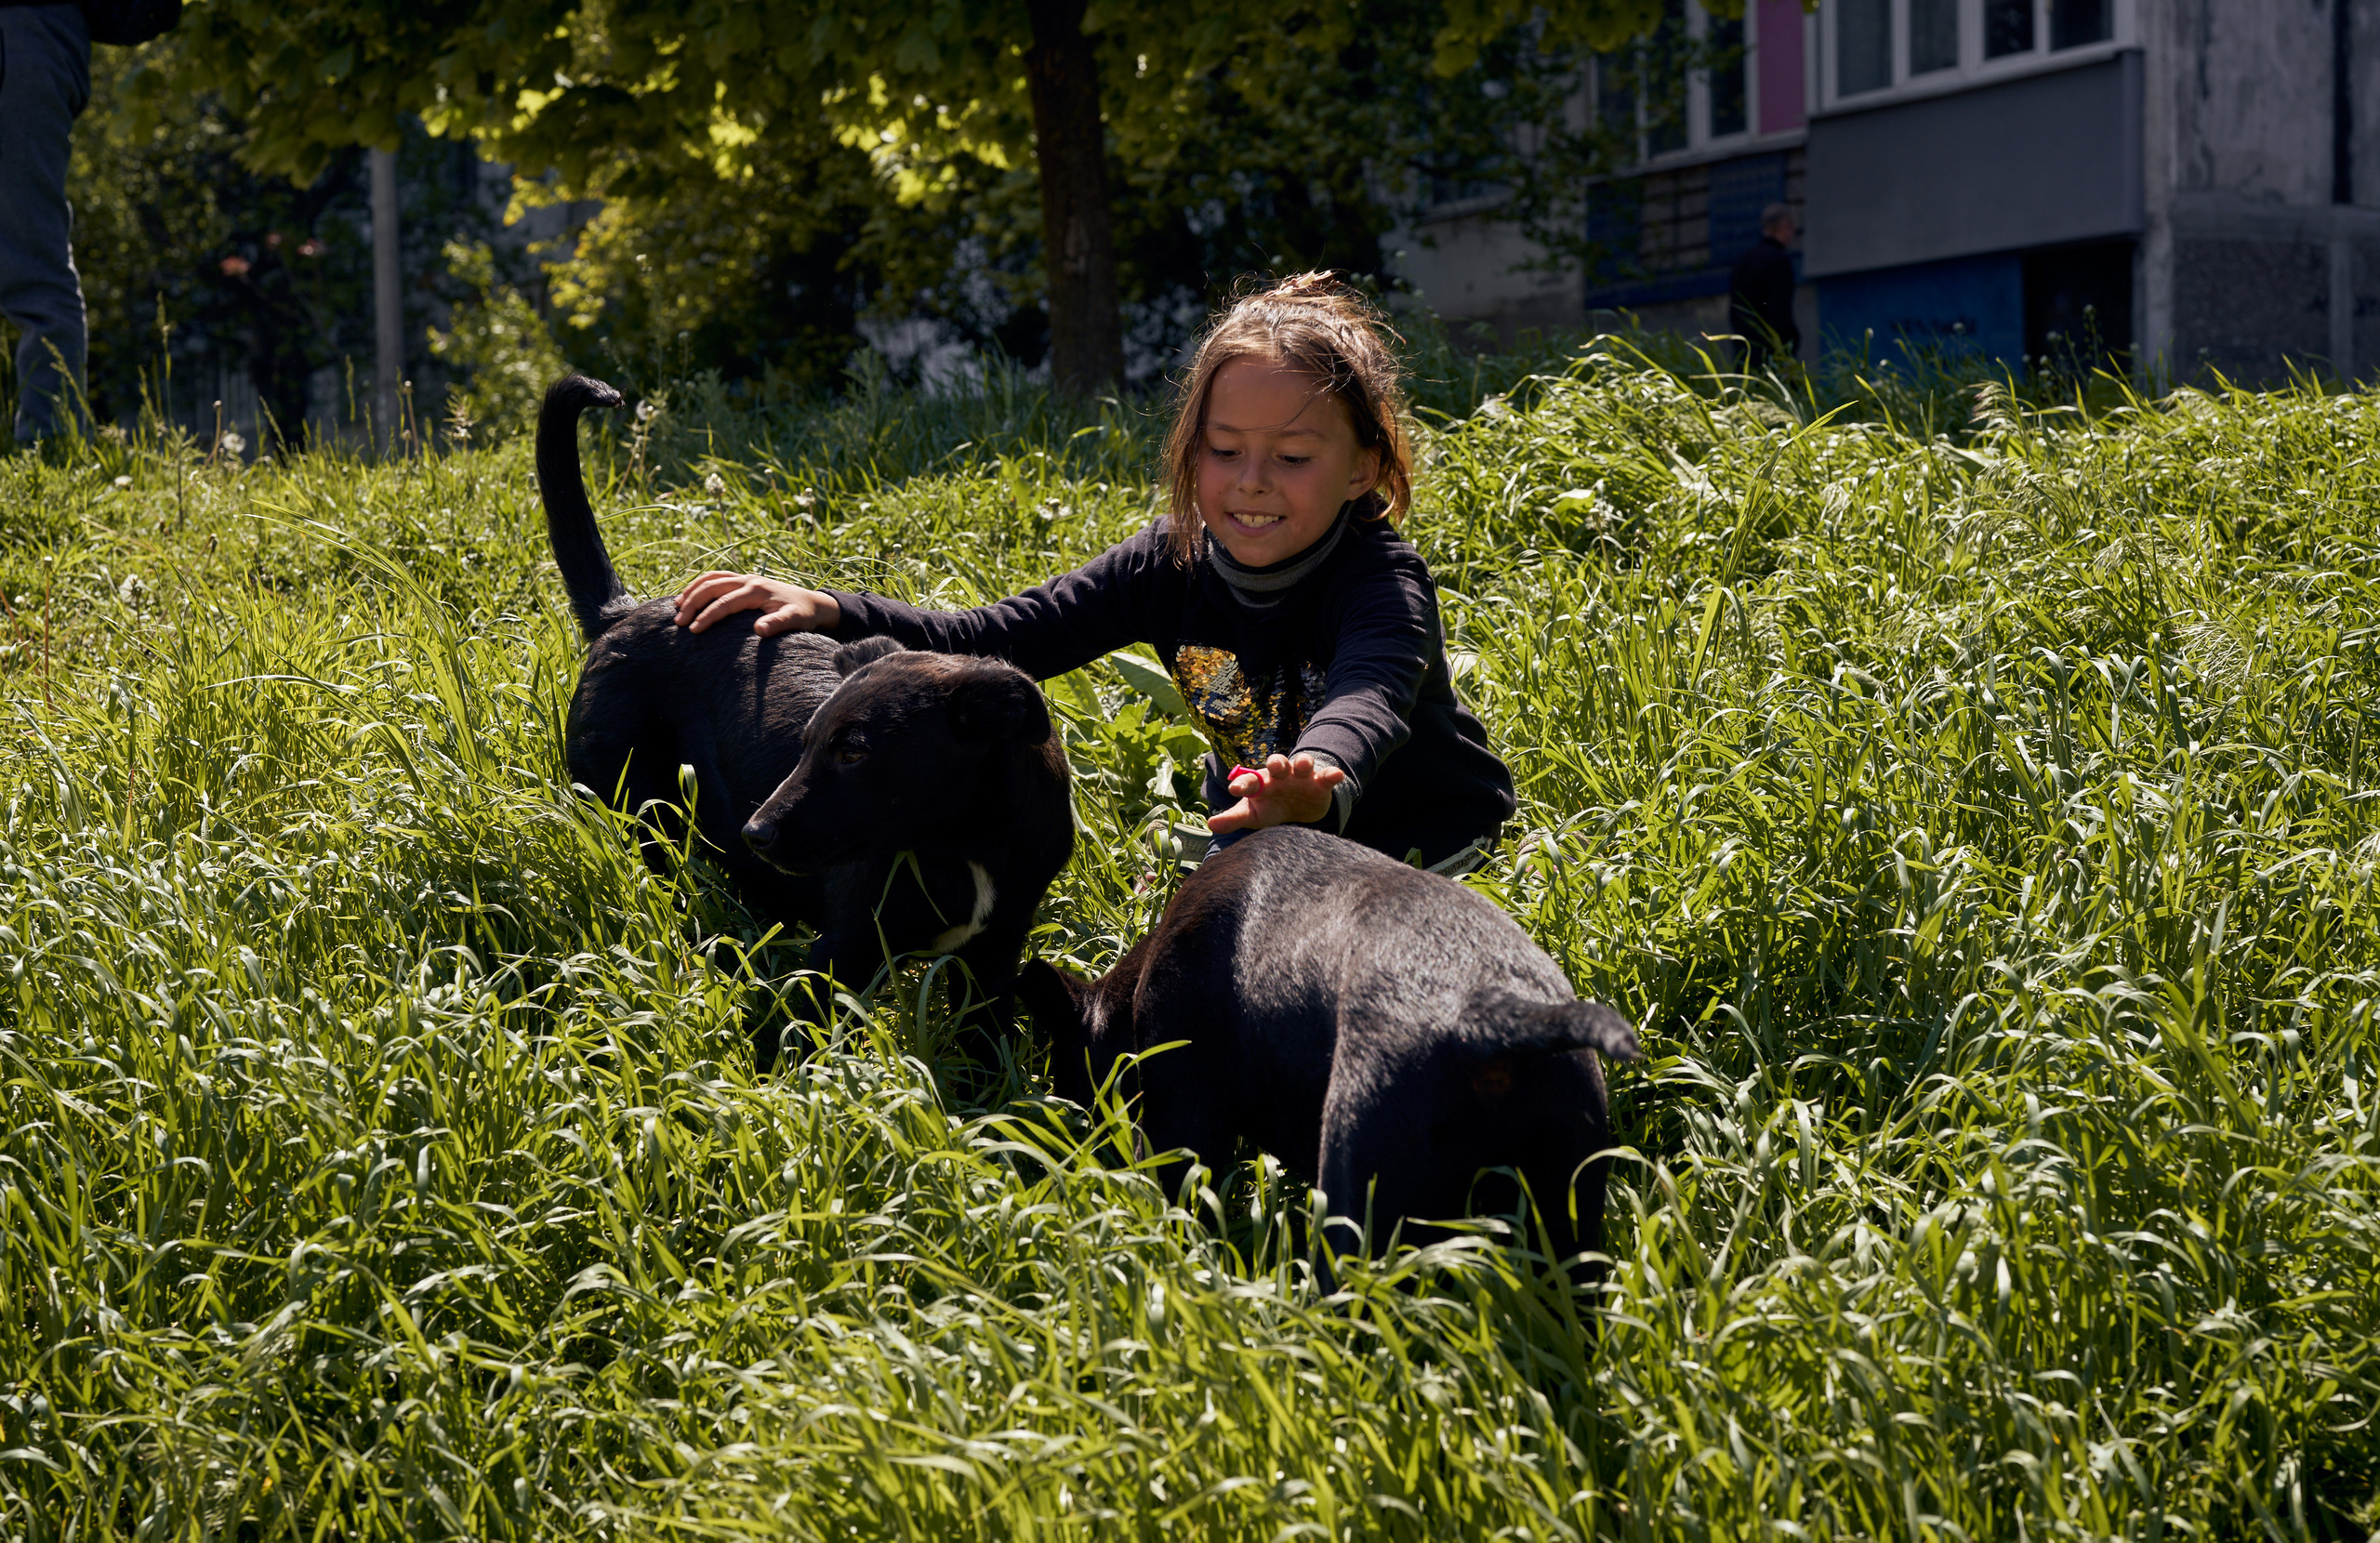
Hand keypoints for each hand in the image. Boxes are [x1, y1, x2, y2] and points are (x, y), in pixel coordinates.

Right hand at [673, 571, 840, 634]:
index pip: (725, 602)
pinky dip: (700, 585)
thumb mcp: (794, 621)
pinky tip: (690, 597)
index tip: (694, 631)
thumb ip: (778, 625)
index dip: (708, 616)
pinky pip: (717, 578)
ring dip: (692, 591)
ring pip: (711, 578)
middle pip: (712, 586)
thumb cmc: (802, 615)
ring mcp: (745, 578)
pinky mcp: (744, 581)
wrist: (813, 604)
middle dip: (693, 603)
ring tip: (676, 607)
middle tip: (679, 623)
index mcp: (757, 590)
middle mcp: (748, 580)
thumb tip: (759, 630)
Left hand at [1205, 752, 1345, 833]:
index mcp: (1261, 782)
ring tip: (1303, 766)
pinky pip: (1327, 775)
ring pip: (1302, 763)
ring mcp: (1301, 777)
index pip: (1249, 780)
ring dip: (1303, 762)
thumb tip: (1211, 824)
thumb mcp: (1253, 815)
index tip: (1235, 790)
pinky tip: (1336, 775)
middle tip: (1275, 767)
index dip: (1242, 783)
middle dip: (1276, 762)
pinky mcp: (1320, 783)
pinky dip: (1332, 774)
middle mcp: (1280, 775)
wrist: (1299, 808)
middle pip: (1277, 762)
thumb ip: (1234, 818)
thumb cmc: (1270, 808)